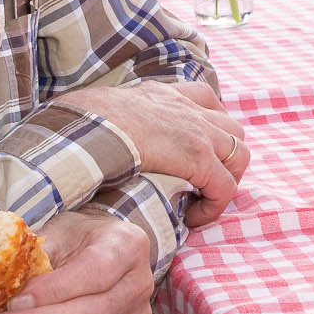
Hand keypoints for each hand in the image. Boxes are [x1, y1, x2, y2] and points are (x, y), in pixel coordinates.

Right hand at [54, 77, 250, 225]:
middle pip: (231, 126)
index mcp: (160, 93)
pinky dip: (215, 205)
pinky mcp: (198, 155)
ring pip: (240, 153)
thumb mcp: (95, 111)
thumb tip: (88, 134)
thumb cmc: (73, 124)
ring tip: (202, 200)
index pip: (203, 99)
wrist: (80, 125)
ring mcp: (196, 129)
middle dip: (225, 156)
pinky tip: (193, 220)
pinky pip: (226, 186)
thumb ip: (107, 119)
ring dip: (227, 179)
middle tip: (202, 183)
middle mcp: (185, 106)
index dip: (206, 129)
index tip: (192, 157)